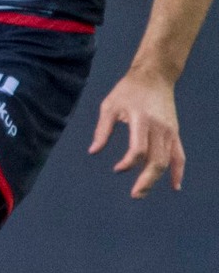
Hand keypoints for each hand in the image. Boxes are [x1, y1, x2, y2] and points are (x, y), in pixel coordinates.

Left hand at [89, 66, 184, 197]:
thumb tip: (93, 152)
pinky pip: (179, 155)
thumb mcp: (109, 105)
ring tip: (142, 192)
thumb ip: (102, 130)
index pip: (139, 149)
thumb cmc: (128, 91)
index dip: (128, 163)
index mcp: (142, 120)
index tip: (116, 169)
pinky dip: (178, 171)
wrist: (155, 77)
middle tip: (134, 195)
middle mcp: (160, 128)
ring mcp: (170, 131)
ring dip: (156, 179)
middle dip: (146, 180)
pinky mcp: (174, 133)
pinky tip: (174, 186)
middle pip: (157, 160)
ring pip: (167, 161)